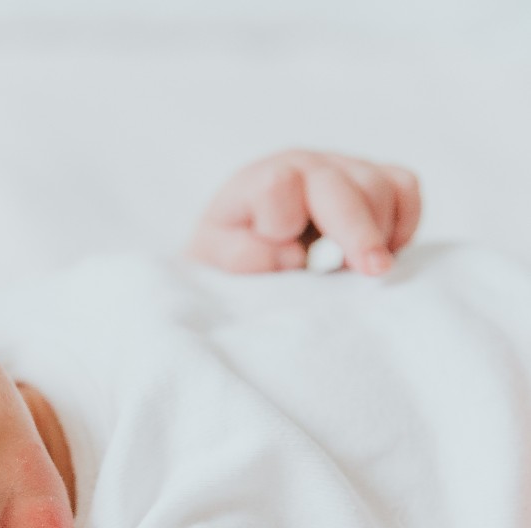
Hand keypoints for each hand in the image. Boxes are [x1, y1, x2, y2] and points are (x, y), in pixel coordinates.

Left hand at [187, 150, 420, 275]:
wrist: (246, 231)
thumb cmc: (231, 245)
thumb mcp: (213, 256)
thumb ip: (239, 255)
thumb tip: (293, 255)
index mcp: (258, 179)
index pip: (277, 185)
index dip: (282, 224)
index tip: (287, 258)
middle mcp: (303, 164)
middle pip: (343, 185)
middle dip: (360, 231)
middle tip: (374, 271)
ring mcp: (341, 166)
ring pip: (382, 185)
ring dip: (380, 233)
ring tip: (361, 270)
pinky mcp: (372, 177)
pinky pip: (405, 186)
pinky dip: (405, 220)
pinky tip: (386, 250)